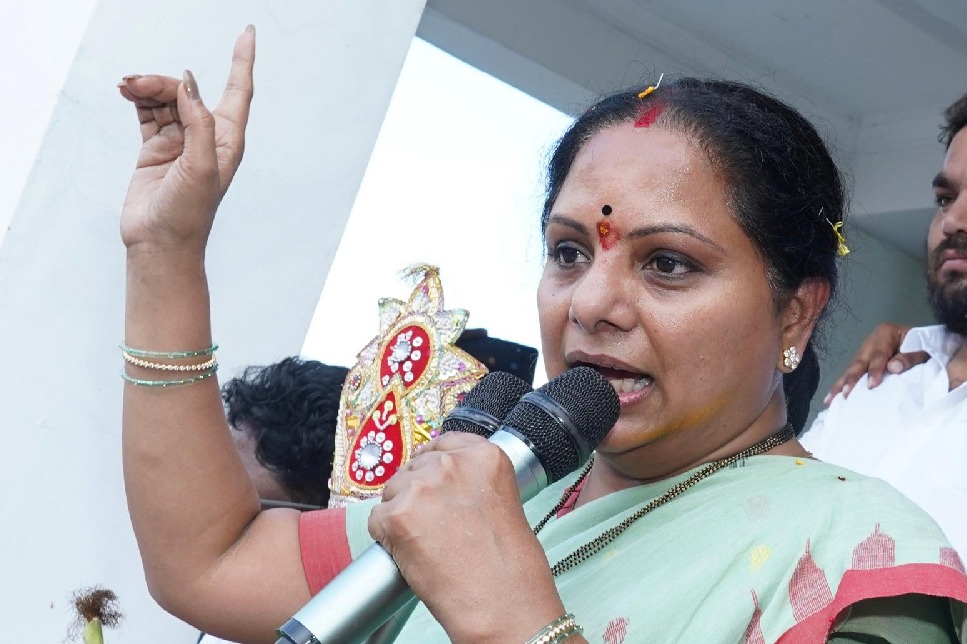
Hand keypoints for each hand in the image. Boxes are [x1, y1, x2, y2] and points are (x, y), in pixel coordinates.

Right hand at [118, 27, 254, 254]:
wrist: (160, 243)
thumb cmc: (188, 214)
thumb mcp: (200, 167)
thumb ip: (197, 123)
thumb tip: (189, 84)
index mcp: (226, 141)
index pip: (239, 91)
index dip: (243, 61)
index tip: (247, 32)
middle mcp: (205, 138)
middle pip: (189, 91)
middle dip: (164, 81)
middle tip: (136, 83)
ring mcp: (180, 142)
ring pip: (165, 99)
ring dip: (147, 88)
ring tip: (126, 87)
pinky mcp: (156, 149)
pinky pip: (148, 113)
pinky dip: (138, 100)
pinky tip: (126, 92)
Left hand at [368, 432, 564, 642]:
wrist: (502, 603)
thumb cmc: (510, 565)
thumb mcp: (501, 501)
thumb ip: (471, 481)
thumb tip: (438, 482)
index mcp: (483, 456)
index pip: (443, 443)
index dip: (435, 465)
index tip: (436, 483)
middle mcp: (451, 464)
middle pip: (414, 467)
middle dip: (418, 493)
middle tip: (434, 526)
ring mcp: (420, 487)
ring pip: (392, 491)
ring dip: (402, 514)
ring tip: (428, 543)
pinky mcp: (395, 515)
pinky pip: (378, 520)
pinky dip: (388, 539)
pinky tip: (413, 554)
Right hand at [823, 323, 925, 404]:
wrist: (925, 342)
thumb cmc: (925, 346)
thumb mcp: (924, 349)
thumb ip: (910, 357)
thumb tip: (893, 367)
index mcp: (886, 333)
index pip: (879, 354)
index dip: (875, 370)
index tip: (872, 386)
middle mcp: (871, 341)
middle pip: (859, 361)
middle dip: (852, 379)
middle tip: (846, 393)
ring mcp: (864, 352)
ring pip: (850, 368)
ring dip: (840, 385)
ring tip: (831, 399)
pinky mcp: (862, 362)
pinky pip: (850, 374)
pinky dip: (841, 385)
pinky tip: (832, 398)